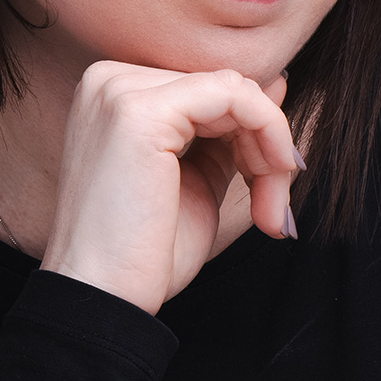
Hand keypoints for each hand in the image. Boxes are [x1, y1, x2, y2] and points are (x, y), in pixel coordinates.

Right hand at [40, 62, 298, 314]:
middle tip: (275, 205)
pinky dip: (268, 131)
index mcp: (114, 92)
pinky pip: (234, 95)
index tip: (270, 189)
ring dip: (270, 146)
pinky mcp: (141, 111)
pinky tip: (270, 178)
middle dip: (265, 143)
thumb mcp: (197, 176)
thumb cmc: (144, 251)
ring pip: (234, 88)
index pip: (206, 87)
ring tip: (271, 206)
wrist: (104, 300)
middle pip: (222, 85)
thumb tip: (276, 83)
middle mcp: (109, 79)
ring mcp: (120, 90)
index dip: (251, 133)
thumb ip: (229, 130)